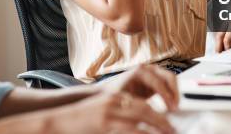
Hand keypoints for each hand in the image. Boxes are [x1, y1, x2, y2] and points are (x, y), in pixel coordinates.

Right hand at [42, 91, 174, 133]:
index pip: (142, 103)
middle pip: (144, 109)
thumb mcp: (102, 115)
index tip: (168, 124)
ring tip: (167, 133)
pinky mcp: (103, 124)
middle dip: (161, 121)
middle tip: (173, 130)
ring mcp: (108, 114)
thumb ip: (120, 118)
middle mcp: (113, 104)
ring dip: (156, 127)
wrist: (57, 123)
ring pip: (139, 119)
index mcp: (114, 99)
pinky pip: (128, 130)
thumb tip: (140, 127)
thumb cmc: (80, 123)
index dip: (157, 114)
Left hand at [99, 65, 179, 111]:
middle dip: (174, 92)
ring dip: (175, 93)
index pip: (157, 82)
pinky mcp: (157, 79)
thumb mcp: (123, 99)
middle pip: (168, 76)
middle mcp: (148, 69)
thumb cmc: (116, 95)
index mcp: (139, 71)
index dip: (165, 95)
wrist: (113, 91)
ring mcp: (154, 72)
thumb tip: (143, 111)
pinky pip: (170, 84)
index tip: (170, 107)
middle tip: (175, 108)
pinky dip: (173, 93)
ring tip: (174, 107)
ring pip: (171, 79)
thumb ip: (134, 102)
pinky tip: (172, 105)